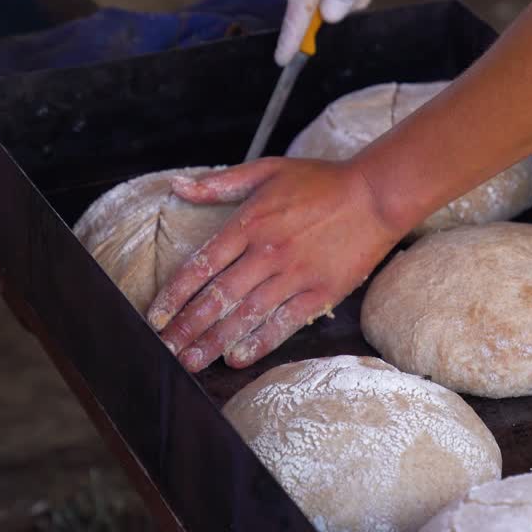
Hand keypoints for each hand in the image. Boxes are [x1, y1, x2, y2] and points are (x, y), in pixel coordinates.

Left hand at [147, 158, 406, 370]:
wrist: (376, 194)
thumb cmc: (321, 180)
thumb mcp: (267, 170)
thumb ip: (220, 183)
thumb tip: (176, 185)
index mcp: (249, 223)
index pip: (201, 265)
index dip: (175, 294)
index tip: (155, 317)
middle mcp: (266, 252)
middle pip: (218, 297)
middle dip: (187, 327)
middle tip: (164, 351)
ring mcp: (294, 275)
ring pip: (245, 315)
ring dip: (214, 342)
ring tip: (191, 362)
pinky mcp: (320, 292)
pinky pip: (284, 323)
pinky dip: (259, 342)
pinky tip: (238, 358)